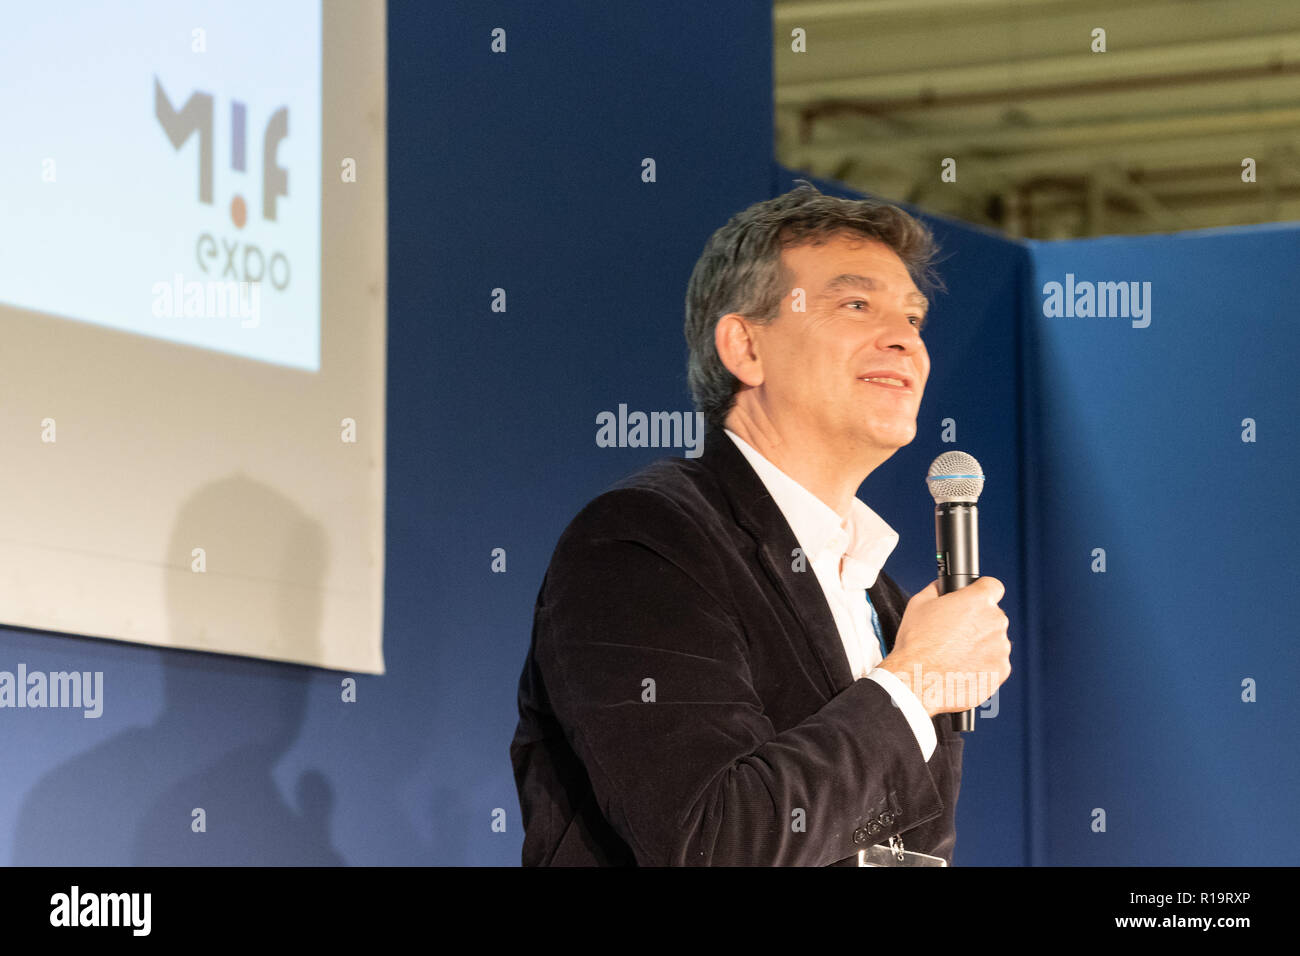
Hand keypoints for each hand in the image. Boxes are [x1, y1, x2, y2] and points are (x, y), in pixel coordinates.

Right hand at [879, 577, 1010, 716]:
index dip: (981, 592)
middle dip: (977, 623)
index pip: (992, 586)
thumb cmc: (916, 644)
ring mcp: (1000, 647)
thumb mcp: (918, 604)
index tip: (975, 601)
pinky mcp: (1001, 670)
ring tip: (955, 655)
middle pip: (992, 616)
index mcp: (977, 600)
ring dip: (981, 645)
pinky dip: (983, 666)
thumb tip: (941, 586)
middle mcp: (994, 621)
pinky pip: (995, 664)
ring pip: (994, 641)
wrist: (918, 681)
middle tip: (955, 634)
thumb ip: (937, 589)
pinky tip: (962, 668)